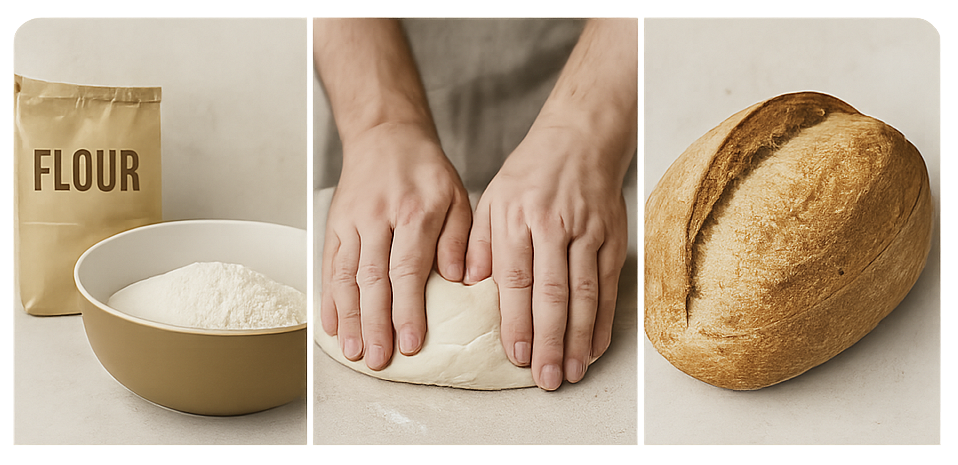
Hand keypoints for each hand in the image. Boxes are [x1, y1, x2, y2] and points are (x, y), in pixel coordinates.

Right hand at [321, 122, 471, 370]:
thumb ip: (458, 238)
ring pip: (346, 275)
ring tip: (353, 351)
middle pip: (373, 278)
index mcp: (415, 211)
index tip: (409, 342)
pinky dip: (329, 297)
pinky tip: (331, 325)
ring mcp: (352, 221)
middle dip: (375, 323)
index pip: (408, 268)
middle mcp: (379, 217)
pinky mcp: (335, 223)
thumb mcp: (458, 196)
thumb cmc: (426, 170)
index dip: (407, 309)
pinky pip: (329, 264)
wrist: (385, 133)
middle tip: (378, 358)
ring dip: (349, 317)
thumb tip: (458, 279)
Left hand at [464, 124, 628, 389]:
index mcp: (517, 219)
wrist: (580, 138)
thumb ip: (479, 243)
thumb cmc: (530, 173)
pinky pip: (608, 286)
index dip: (518, 320)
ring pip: (584, 294)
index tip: (516, 354)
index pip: (517, 279)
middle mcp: (554, 227)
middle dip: (549, 340)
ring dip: (578, 338)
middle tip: (545, 378)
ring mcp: (588, 233)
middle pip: (553, 293)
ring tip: (570, 371)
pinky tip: (595, 345)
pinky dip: (603, 319)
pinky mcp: (612, 239)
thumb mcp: (492, 199)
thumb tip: (468, 285)